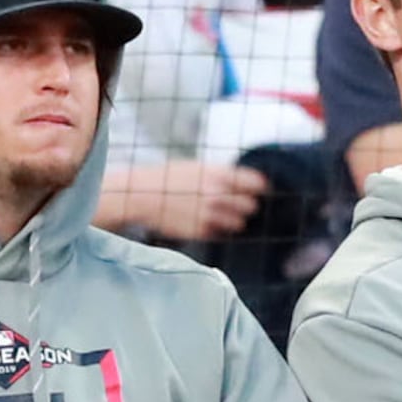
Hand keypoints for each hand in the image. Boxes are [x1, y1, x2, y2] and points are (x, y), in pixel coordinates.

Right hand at [100, 162, 266, 240]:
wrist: (143, 195)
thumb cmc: (172, 179)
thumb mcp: (200, 168)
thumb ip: (225, 176)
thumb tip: (250, 185)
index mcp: (220, 174)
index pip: (257, 184)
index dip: (258, 189)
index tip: (256, 192)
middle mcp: (219, 195)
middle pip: (252, 206)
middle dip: (245, 206)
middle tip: (233, 205)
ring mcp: (211, 215)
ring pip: (240, 224)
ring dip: (233, 220)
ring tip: (217, 214)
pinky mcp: (202, 232)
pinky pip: (221, 233)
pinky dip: (216, 229)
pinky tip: (201, 220)